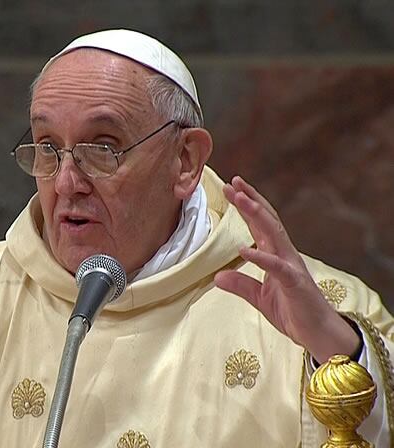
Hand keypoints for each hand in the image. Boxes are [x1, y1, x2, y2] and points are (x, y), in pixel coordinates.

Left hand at [214, 176, 359, 362]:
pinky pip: (277, 267)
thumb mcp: (259, 298)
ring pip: (274, 234)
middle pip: (267, 220)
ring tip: (240, 199)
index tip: (231, 188)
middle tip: (233, 182)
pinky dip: (261, 257)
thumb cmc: (294, 313)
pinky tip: (245, 249)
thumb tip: (218, 277)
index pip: (259, 224)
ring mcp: (291, 266)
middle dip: (250, 200)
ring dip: (257, 215)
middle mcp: (285, 255)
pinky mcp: (295, 283)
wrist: (319, 334)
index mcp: (276, 255)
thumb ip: (241, 285)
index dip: (246, 206)